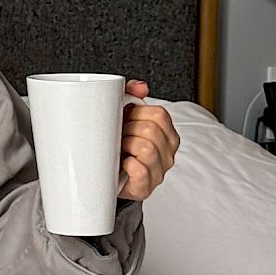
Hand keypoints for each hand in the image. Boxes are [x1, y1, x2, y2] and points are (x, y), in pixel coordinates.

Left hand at [118, 82, 178, 202]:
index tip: (124, 119)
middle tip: (119, 135)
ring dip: (127, 146)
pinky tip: (122, 164)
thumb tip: (141, 87)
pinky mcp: (145, 187)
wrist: (107, 176)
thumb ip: (131, 94)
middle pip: (151, 130)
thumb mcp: (125, 117)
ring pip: (146, 149)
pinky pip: (140, 171)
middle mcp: (168, 152)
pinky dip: (128, 165)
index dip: (136, 113)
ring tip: (120, 149)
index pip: (159, 114)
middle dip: (129, 129)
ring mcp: (159, 171)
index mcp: (167, 133)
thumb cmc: (119, 145)